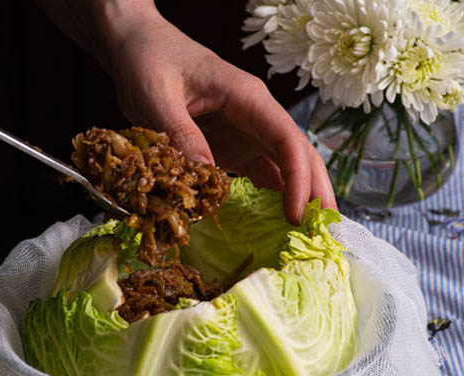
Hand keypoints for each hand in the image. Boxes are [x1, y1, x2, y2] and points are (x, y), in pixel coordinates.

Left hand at [101, 7, 335, 223]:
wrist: (137, 48)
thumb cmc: (149, 60)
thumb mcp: (157, 95)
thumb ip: (180, 132)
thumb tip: (203, 173)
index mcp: (247, 98)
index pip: (287, 139)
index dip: (298, 178)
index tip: (296, 215)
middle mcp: (254, 117)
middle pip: (298, 156)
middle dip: (315, 193)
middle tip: (326, 235)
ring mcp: (243, 133)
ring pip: (282, 169)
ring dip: (296, 201)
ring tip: (306, 240)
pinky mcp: (228, 147)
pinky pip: (255, 176)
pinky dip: (267, 201)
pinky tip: (272, 227)